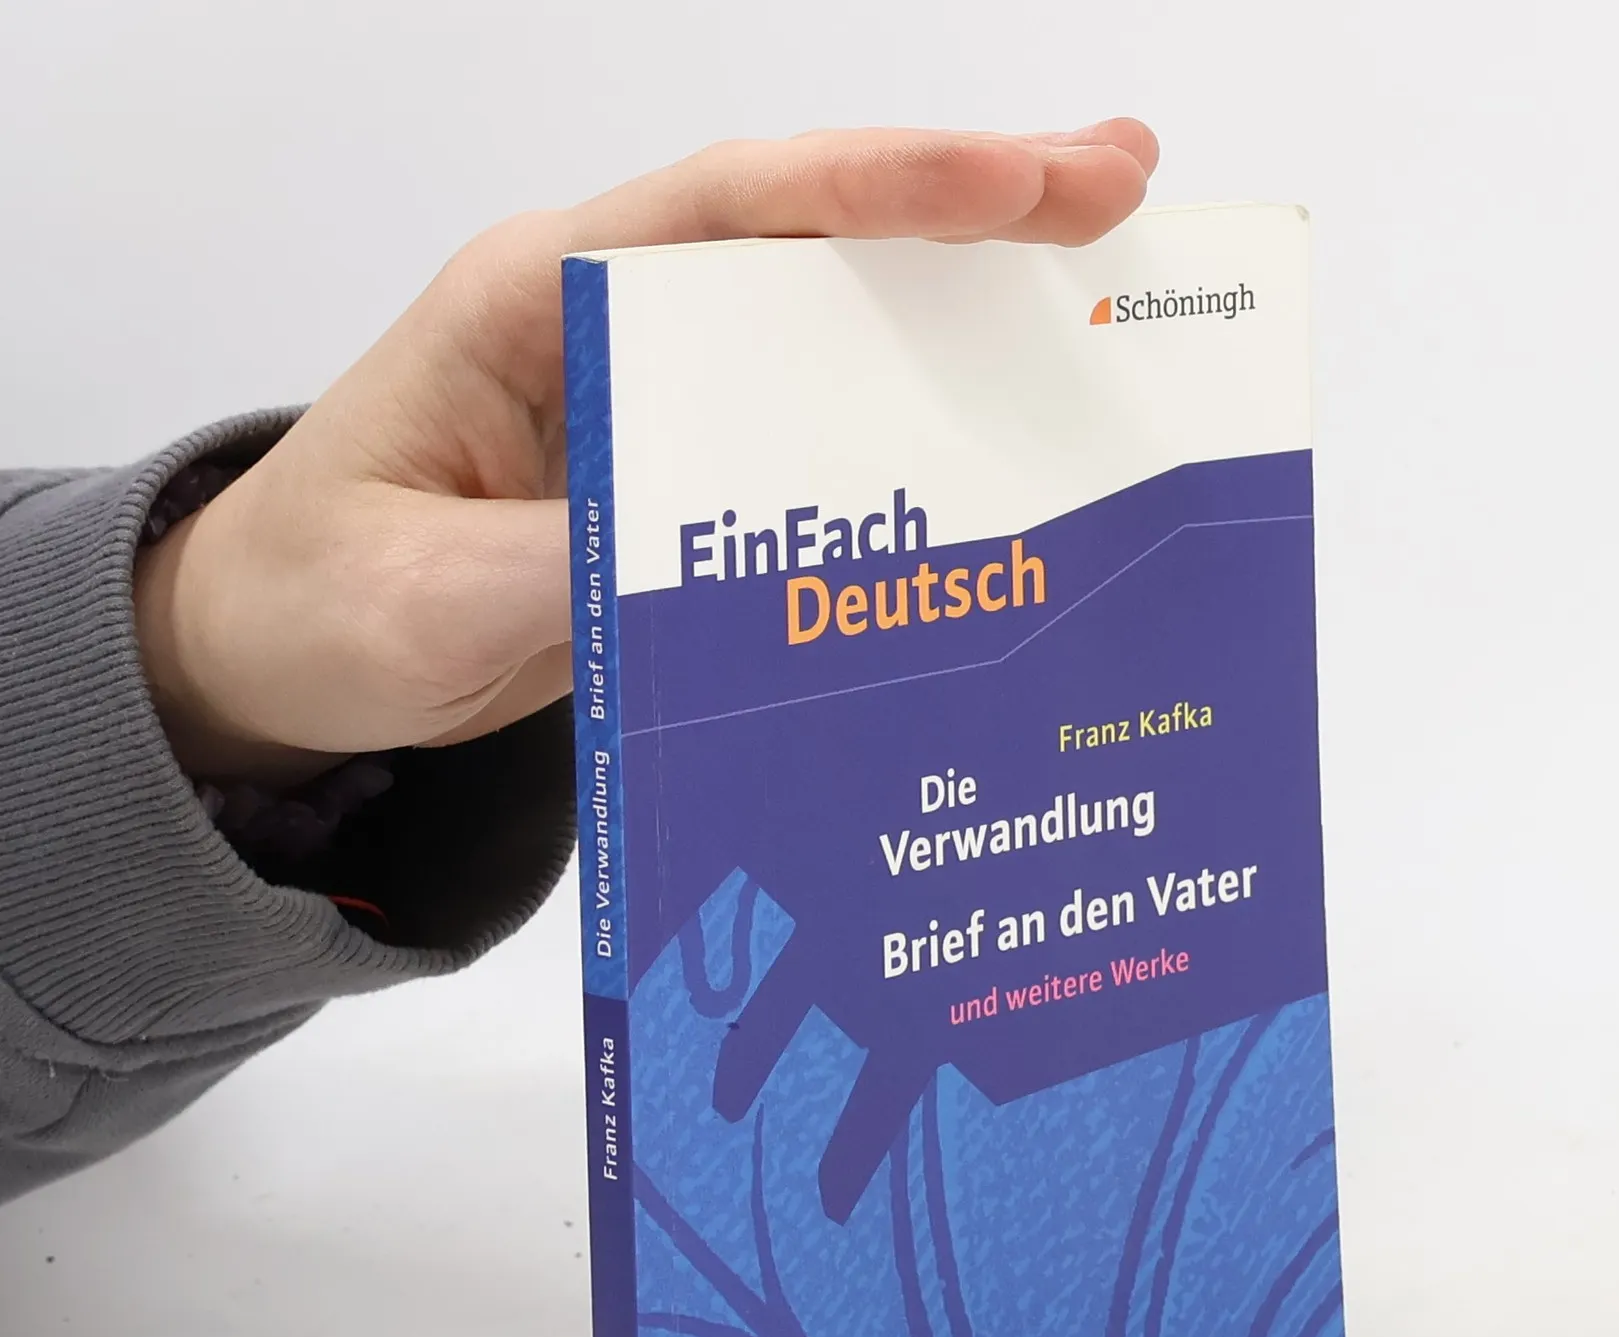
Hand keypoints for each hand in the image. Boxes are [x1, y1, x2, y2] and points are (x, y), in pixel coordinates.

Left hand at [132, 121, 1159, 784]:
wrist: (280, 654)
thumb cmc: (324, 600)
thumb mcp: (431, 598)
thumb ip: (577, 568)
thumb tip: (737, 570)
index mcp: (540, 301)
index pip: (733, 208)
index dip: (886, 188)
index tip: (1024, 187)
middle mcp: (615, 320)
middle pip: (813, 236)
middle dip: (974, 206)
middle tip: (1126, 191)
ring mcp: (656, 393)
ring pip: (830, 318)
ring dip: (966, 298)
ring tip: (1109, 280)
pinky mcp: (680, 470)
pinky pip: (814, 423)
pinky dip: (913, 408)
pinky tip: (1004, 418)